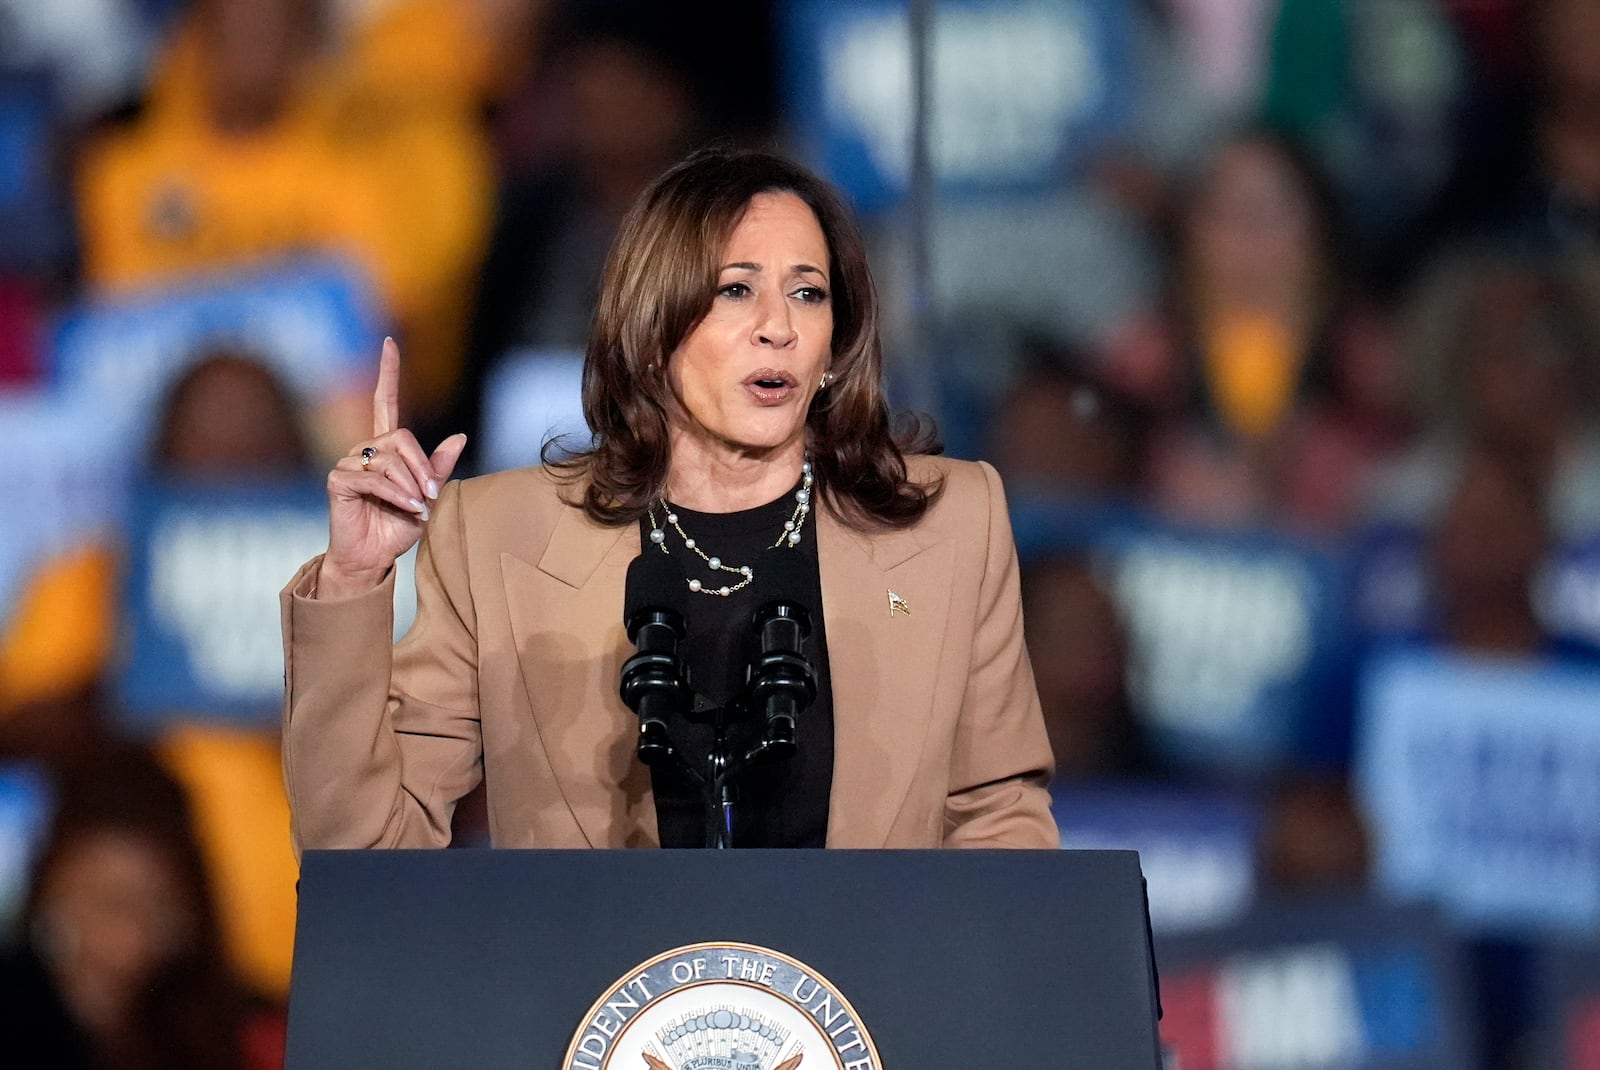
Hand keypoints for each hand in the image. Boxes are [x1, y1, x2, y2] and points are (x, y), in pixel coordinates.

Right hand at [318, 338, 466, 597]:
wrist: (373, 557)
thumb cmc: (397, 526)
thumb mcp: (427, 496)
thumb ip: (438, 468)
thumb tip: (460, 437)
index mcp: (385, 449)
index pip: (383, 401)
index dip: (387, 372)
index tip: (389, 342)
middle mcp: (365, 449)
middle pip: (402, 438)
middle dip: (423, 467)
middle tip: (431, 494)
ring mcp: (349, 463)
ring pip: (391, 460)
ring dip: (411, 486)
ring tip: (418, 508)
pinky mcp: (339, 480)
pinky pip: (376, 479)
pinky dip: (397, 495)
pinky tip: (407, 509)